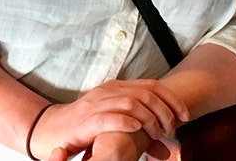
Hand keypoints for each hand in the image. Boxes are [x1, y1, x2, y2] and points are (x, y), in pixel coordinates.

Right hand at [29, 80, 187, 160]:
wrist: (50, 129)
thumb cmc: (85, 127)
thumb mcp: (115, 124)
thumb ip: (140, 131)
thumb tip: (164, 149)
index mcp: (117, 88)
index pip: (151, 86)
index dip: (172, 99)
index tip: (186, 116)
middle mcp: (108, 91)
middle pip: (146, 94)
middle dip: (165, 111)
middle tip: (172, 129)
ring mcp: (97, 104)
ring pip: (132, 104)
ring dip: (150, 119)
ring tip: (157, 133)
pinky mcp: (87, 120)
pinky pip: (110, 118)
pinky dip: (127, 122)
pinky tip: (137, 129)